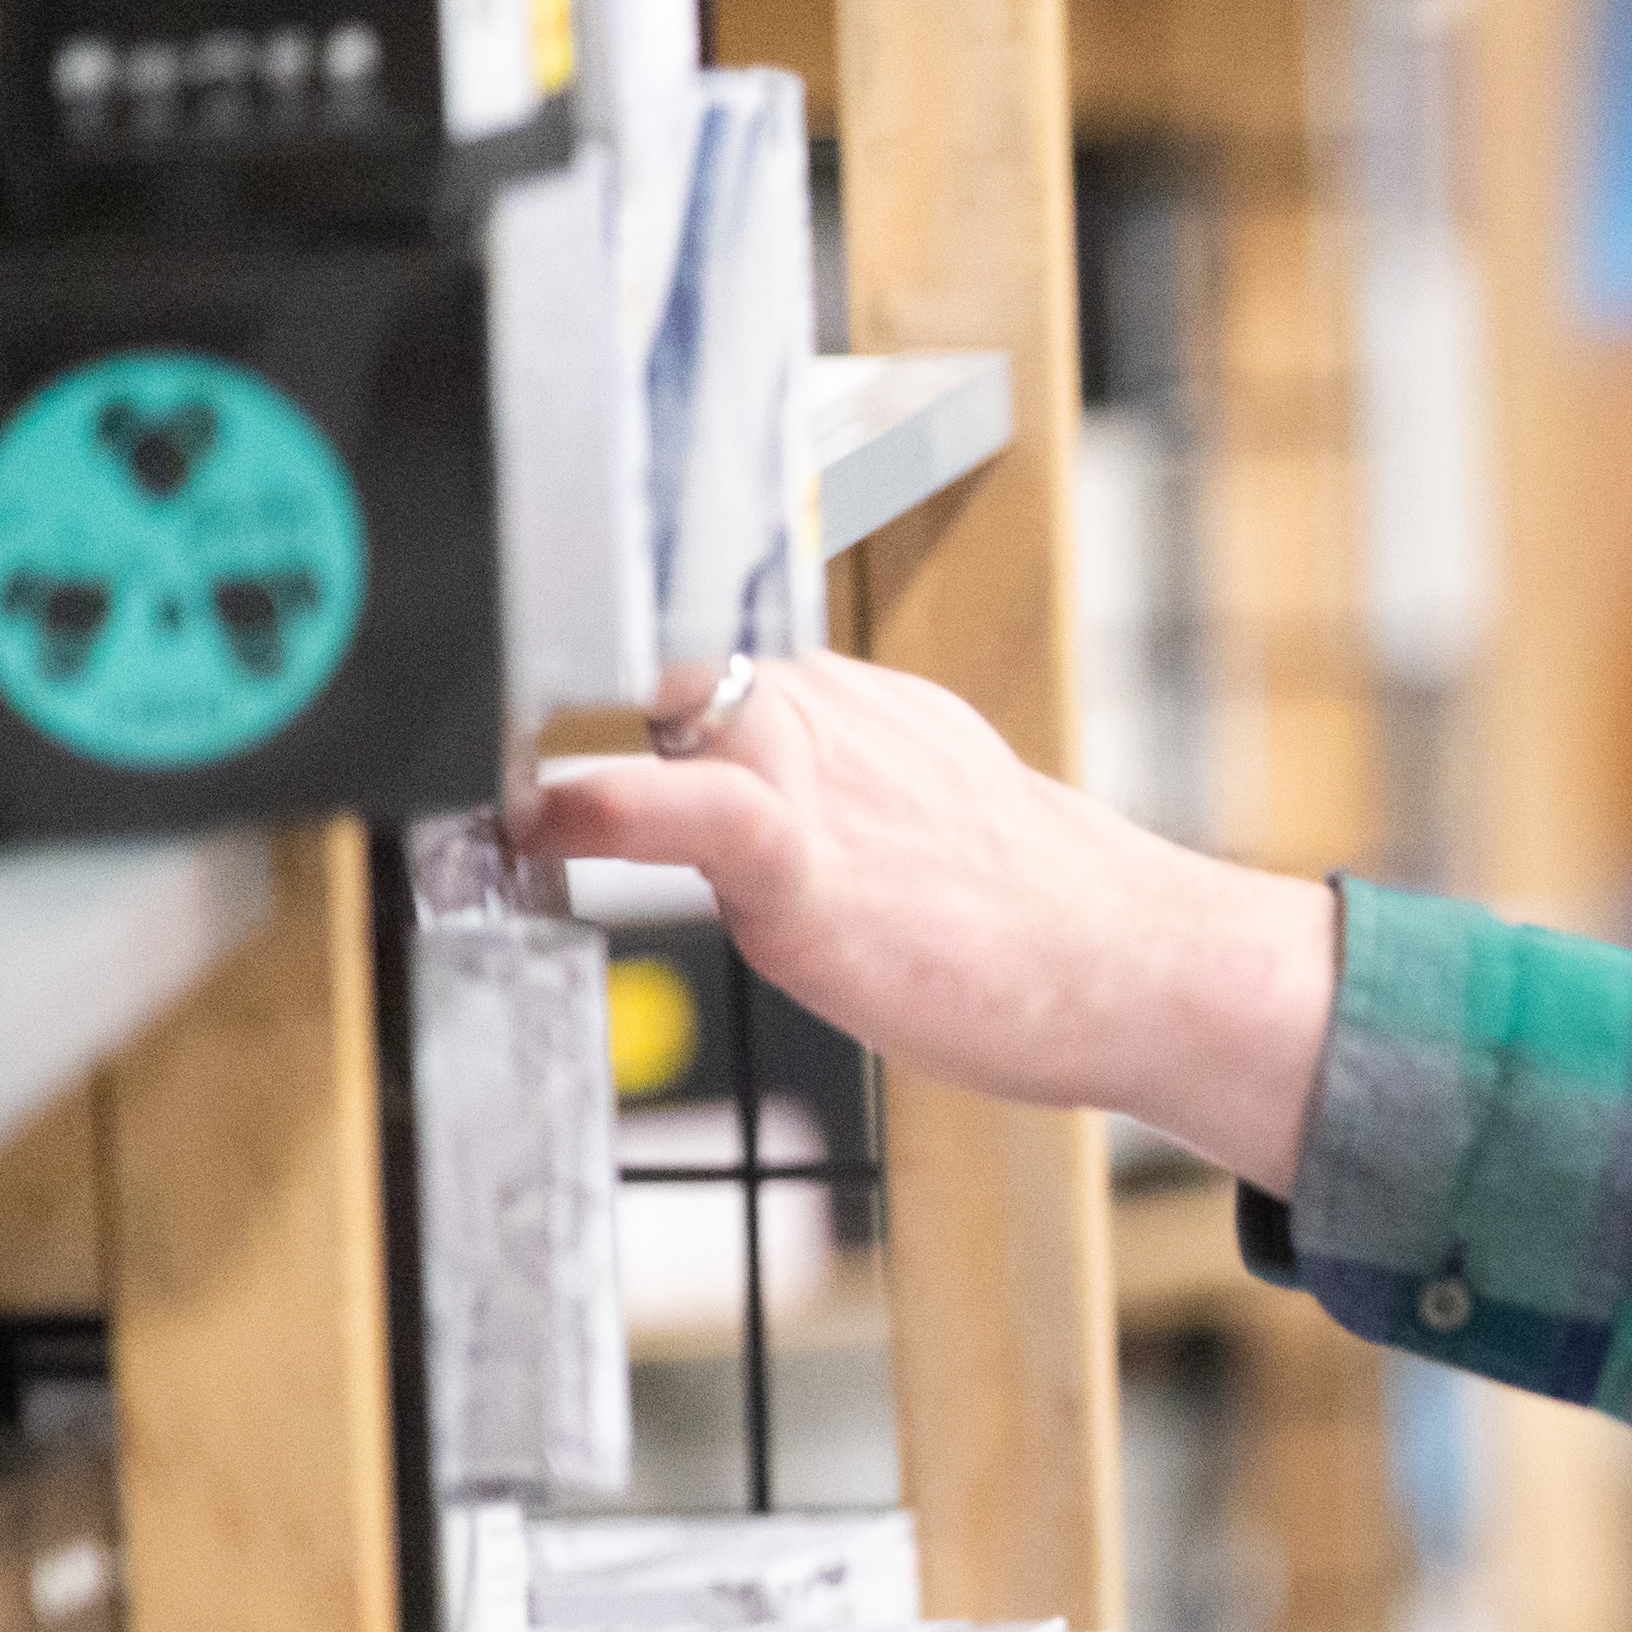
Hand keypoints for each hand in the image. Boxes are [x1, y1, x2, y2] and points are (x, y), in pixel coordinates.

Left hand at [522, 652, 1342, 1194]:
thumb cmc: (1044, 931)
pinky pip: (691, 805)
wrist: (1141, 967)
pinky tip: (539, 824)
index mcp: (868, 712)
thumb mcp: (941, 828)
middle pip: (677, 663)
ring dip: (570, 738)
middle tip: (490, 736)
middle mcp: (838, 722)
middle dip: (582, 685)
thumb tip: (763, 831)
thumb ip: (847, 811)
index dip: (629, 683)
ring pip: (671, 708)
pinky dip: (603, 806)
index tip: (552, 701)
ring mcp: (823, 783)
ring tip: (495, 791)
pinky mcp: (815, 861)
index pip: (720, 664)